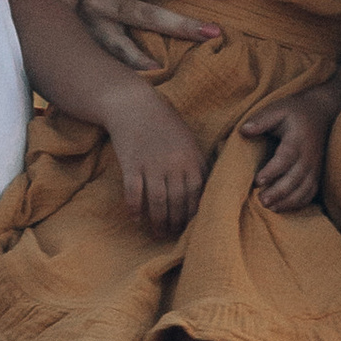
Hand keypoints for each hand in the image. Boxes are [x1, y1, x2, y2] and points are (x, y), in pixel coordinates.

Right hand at [109, 89, 207, 236]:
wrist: (134, 105)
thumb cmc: (165, 124)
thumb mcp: (188, 141)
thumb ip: (198, 164)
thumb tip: (209, 190)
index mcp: (191, 159)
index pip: (197, 194)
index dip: (195, 214)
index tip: (194, 228)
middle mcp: (173, 164)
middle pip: (178, 202)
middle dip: (177, 222)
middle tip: (174, 235)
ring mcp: (151, 165)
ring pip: (157, 202)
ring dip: (158, 221)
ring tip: (158, 233)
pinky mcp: (131, 164)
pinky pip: (133, 193)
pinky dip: (135, 208)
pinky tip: (136, 218)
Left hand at [242, 83, 336, 214]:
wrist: (322, 112)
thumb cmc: (295, 112)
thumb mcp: (277, 109)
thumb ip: (261, 120)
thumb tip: (243, 131)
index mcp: (298, 139)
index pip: (286, 158)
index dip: (272, 171)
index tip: (257, 181)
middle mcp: (309, 156)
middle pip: (295, 178)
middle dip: (279, 192)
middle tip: (261, 201)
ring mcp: (315, 166)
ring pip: (304, 189)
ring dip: (288, 201)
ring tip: (270, 208)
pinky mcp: (317, 173)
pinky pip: (311, 193)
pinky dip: (298, 203)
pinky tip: (282, 207)